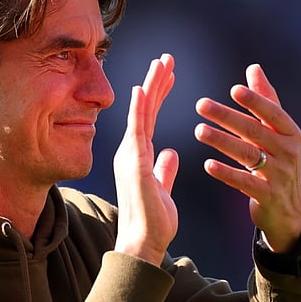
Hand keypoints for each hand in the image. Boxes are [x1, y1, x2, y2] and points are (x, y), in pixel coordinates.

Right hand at [113, 53, 179, 265]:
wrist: (142, 243)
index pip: (151, 118)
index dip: (159, 95)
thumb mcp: (162, 189)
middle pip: (146, 110)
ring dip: (151, 86)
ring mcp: (130, 155)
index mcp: (139, 156)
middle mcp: (131, 152)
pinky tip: (143, 88)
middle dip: (156, 82)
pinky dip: (139, 108)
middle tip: (167, 58)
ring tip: (162, 62)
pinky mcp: (134, 163)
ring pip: (141, 113)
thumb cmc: (152, 223)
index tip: (169, 75)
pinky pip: (136, 130)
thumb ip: (164, 169)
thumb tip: (170, 153)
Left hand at [194, 63, 300, 252]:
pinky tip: (207, 164)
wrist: (289, 209)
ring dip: (221, 141)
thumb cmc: (279, 162)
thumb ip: (266, 101)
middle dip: (227, 116)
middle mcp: (288, 152)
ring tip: (198, 131)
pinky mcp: (267, 195)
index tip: (234, 90)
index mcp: (291, 133)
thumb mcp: (278, 133)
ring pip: (247, 154)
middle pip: (254, 130)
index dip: (255, 101)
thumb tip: (253, 68)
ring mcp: (279, 175)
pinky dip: (226, 173)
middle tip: (200, 105)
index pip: (273, 113)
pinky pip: (244, 182)